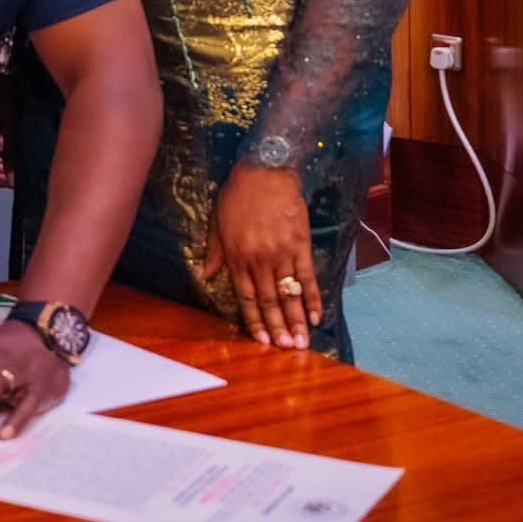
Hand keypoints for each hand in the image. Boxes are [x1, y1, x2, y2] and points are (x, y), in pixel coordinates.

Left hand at [203, 163, 322, 349]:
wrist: (265, 171)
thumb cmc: (237, 195)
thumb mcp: (217, 223)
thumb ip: (215, 252)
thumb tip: (205, 275)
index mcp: (237, 257)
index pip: (247, 298)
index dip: (255, 321)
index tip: (263, 342)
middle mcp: (259, 260)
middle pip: (270, 301)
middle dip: (278, 328)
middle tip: (288, 350)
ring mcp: (282, 254)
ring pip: (290, 294)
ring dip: (297, 320)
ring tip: (303, 341)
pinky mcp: (301, 245)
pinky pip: (308, 277)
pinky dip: (313, 297)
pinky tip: (317, 315)